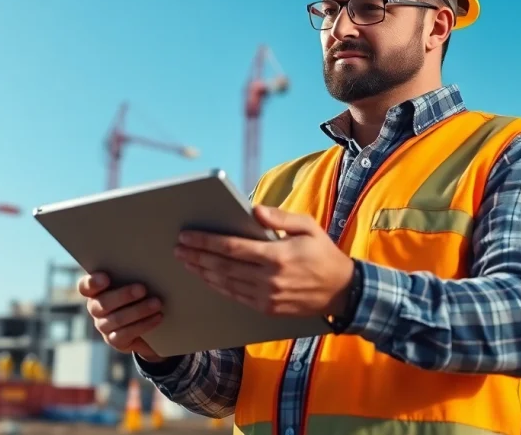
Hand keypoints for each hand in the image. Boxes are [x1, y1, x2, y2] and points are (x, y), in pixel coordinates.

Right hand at [77, 272, 165, 362]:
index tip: (106, 278)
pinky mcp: (115, 340)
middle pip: (102, 303)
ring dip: (138, 310)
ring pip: (116, 319)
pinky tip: (158, 317)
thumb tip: (155, 256)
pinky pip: (125, 334)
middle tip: (142, 289)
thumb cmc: (144, 293)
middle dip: (123, 295)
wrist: (152, 326)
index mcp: (97, 290)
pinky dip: (143, 325)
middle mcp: (96, 308)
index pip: (85, 286)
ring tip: (157, 303)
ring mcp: (103, 326)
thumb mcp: (140, 280)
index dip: (92, 283)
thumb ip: (137, 270)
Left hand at [174, 204, 354, 316]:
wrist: (343, 291)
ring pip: (225, 284)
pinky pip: (235, 296)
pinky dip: (217, 286)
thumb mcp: (309, 227)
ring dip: (202, 272)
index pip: (232, 247)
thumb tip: (254, 210)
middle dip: (196, 256)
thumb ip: (280, 217)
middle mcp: (269, 279)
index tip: (187, 236)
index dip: (205, 242)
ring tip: (186, 262)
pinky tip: (206, 278)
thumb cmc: (324, 253)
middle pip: (222, 267)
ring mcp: (267, 297)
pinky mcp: (267, 309)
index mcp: (277, 256)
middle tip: (178, 248)